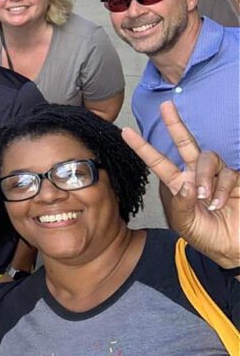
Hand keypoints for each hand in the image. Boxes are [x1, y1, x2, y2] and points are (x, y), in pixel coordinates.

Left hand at [122, 101, 238, 268]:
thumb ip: (182, 205)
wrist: (234, 248)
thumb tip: (184, 184)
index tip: (126, 132)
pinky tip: (218, 203)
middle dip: (175, 124)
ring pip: (206, 158)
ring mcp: (217, 176)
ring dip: (203, 177)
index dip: (142, 147)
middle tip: (166, 107)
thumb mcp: (186, 224)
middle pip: (185, 143)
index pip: (157, 162)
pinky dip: (221, 189)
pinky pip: (227, 174)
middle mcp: (196, 175)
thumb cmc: (207, 236)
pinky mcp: (237, 180)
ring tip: (204, 198)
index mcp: (177, 184)